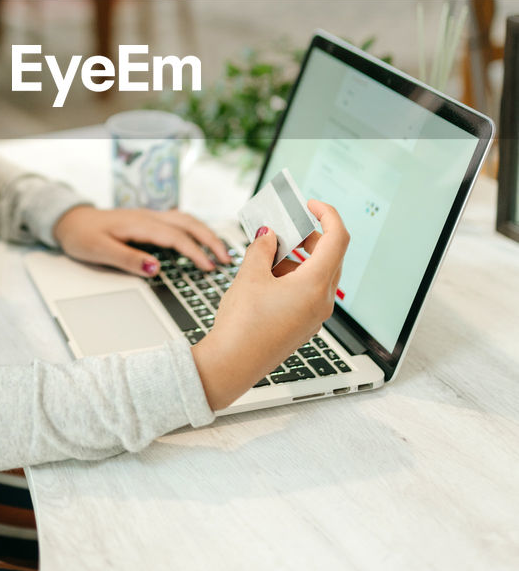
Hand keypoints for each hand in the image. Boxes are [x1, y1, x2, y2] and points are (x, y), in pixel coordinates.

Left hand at [52, 204, 229, 276]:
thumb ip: (128, 259)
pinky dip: (194, 230)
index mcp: (139, 224)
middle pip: (188, 223)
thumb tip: (155, 268)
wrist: (69, 221)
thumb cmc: (82, 236)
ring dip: (205, 233)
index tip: (209, 268)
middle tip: (227, 259)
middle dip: (210, 240)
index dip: (195, 253)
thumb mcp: (100, 251)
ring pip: (185, 220)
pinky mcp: (147, 220)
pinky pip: (178, 221)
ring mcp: (149, 216)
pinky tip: (200, 239)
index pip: (176, 237)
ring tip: (220, 251)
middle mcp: (148, 216)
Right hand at [191, 199, 348, 411]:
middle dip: (309, 237)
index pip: (337, 239)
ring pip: (318, 275)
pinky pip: (308, 292)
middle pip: (330, 256)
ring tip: (267, 255)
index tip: (311, 205)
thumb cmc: (242, 324)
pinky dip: (294, 276)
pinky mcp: (304, 325)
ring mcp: (315, 316)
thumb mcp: (250, 276)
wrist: (232, 365)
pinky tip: (267, 278)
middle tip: (284, 228)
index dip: (328, 215)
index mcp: (315, 285)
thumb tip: (269, 236)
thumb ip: (262, 248)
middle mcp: (322, 302)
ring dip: (298, 258)